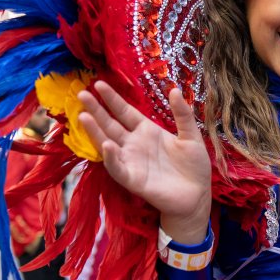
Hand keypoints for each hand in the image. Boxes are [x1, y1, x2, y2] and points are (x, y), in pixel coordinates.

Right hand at [78, 81, 211, 243]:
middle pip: (110, 124)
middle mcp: (134, 144)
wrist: (197, 195)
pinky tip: (108, 146)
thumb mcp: (190, 136)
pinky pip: (118, 168)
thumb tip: (175, 89)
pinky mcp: (133, 180)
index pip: (125, 112)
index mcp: (147, 131)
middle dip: (96, 110)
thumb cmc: (193, 166)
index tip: (99, 83)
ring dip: (95, 131)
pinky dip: (111, 158)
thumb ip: (182, 114)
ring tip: (83, 115)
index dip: (112, 99)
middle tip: (81, 93)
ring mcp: (131, 161)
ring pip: (107, 144)